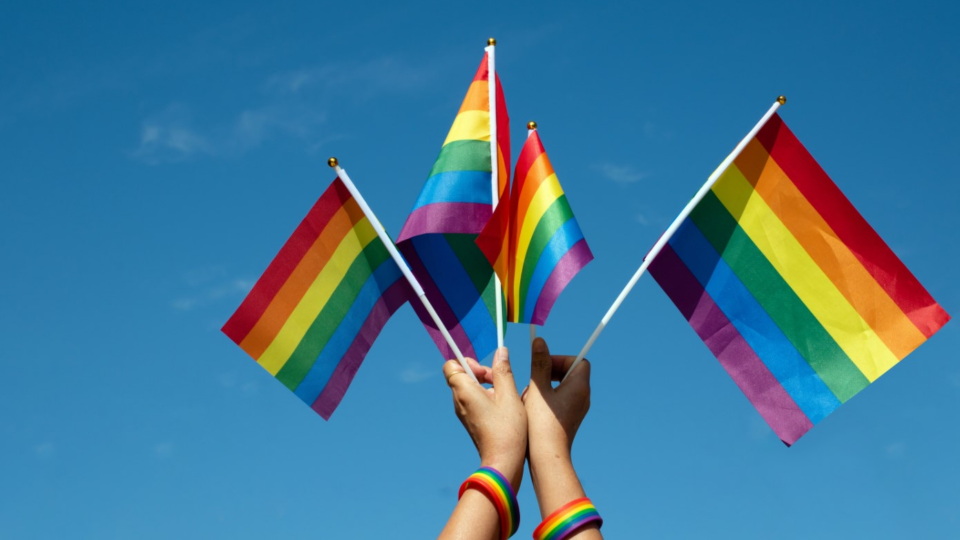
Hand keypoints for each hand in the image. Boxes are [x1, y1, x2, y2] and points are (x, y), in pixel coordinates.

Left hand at [442, 348, 526, 488]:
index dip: (467, 361)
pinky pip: (473, 401)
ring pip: (469, 388)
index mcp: (463, 391)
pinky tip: (503, 407)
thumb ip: (503, 371)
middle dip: (481, 372)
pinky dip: (486, 398)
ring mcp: (463, 413)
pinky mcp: (470, 421)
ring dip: (486, 385)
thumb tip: (501, 350)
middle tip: (499, 382)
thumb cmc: (506, 429)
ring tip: (504, 396)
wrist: (503, 462)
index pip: (450, 365)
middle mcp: (458, 401)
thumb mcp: (509, 395)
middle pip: (462, 375)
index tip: (486, 370)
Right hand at [523, 338, 590, 461]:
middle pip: (571, 373)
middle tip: (535, 377)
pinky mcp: (568, 419)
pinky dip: (546, 399)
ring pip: (562, 387)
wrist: (548, 456)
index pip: (579, 361)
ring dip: (545, 386)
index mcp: (579, 387)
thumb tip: (540, 341)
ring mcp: (577, 409)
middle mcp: (583, 397)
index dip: (561, 358)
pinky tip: (531, 408)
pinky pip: (560, 400)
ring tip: (530, 395)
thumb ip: (539, 364)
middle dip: (550, 371)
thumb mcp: (537, 389)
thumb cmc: (542, 422)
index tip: (544, 364)